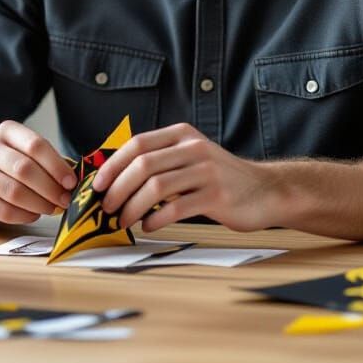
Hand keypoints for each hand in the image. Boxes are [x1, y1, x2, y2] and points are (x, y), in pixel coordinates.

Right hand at [0, 121, 77, 226]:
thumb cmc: (9, 168)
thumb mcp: (26, 154)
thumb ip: (48, 163)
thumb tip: (74, 181)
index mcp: (6, 131)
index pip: (35, 144)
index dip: (56, 165)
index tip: (71, 182)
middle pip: (25, 169)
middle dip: (50, 187)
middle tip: (65, 200)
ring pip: (14, 192)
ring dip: (39, 204)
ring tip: (52, 208)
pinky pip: (4, 210)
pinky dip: (24, 215)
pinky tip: (34, 215)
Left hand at [91, 123, 276, 232]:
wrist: (265, 190)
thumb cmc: (220, 179)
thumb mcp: (191, 158)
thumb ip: (162, 162)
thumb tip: (117, 180)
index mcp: (182, 135)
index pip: (138, 144)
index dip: (113, 164)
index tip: (97, 184)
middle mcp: (193, 148)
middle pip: (143, 165)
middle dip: (119, 188)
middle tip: (107, 207)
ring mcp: (206, 171)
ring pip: (156, 187)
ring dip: (133, 207)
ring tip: (124, 220)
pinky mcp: (216, 195)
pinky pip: (176, 208)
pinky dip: (156, 219)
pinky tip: (149, 226)